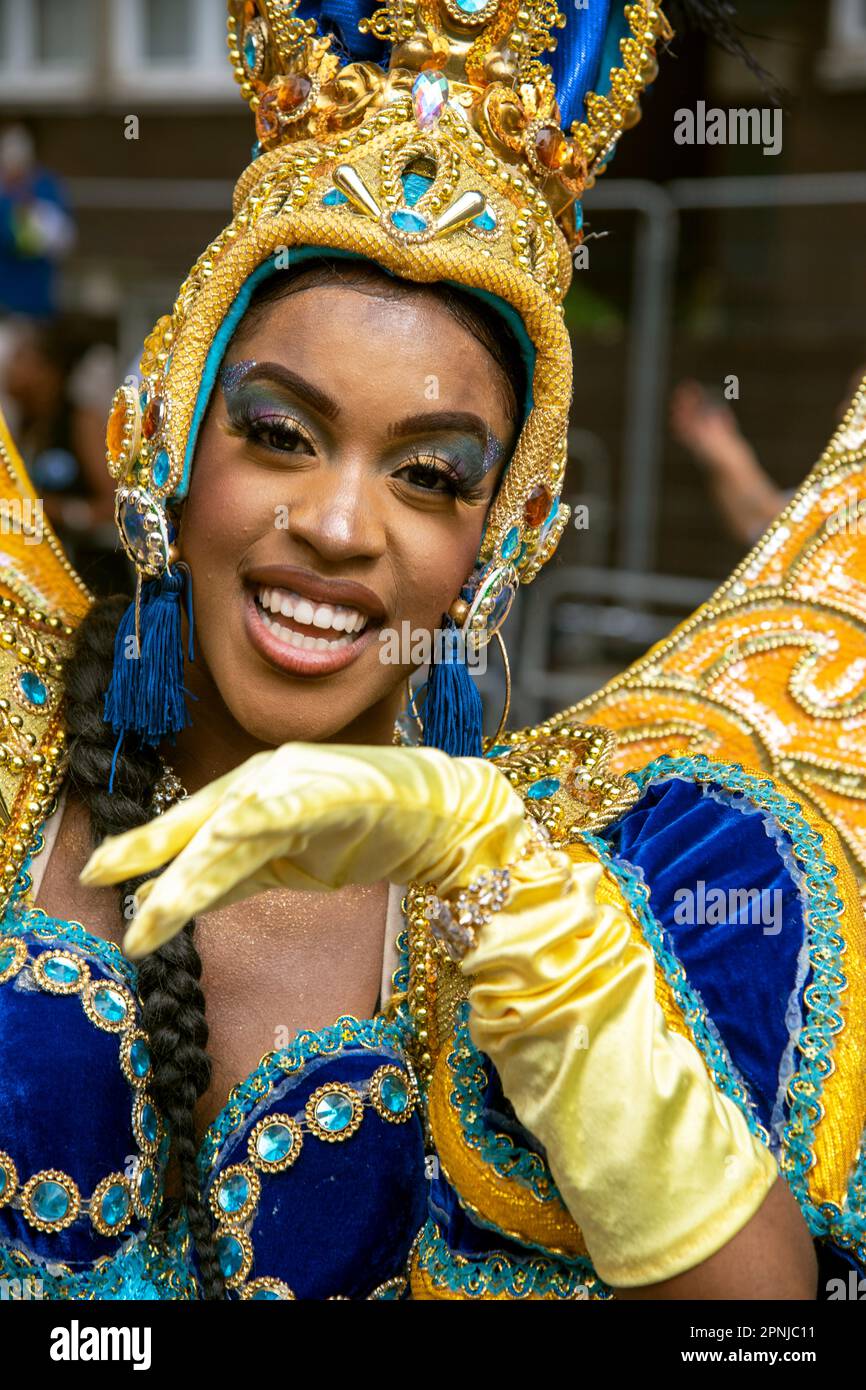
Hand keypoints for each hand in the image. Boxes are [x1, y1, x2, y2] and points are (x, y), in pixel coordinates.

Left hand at [80, 742, 531, 957]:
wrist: (440, 814)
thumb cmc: (364, 834)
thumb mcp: (286, 862)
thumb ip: (236, 874)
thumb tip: (179, 898)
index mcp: (250, 793)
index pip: (187, 826)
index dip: (141, 850)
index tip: (95, 875)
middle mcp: (264, 780)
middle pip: (200, 829)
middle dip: (158, 871)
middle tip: (121, 913)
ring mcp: (298, 782)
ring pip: (236, 830)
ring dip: (199, 870)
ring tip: (163, 907)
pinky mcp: (336, 790)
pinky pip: (292, 806)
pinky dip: (264, 814)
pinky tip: (234, 828)